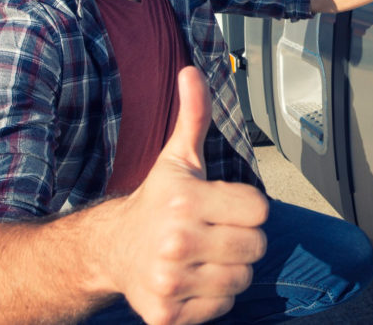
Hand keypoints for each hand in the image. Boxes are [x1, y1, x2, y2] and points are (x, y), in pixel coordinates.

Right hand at [106, 66, 267, 324]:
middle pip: (256, 246)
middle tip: (216, 232)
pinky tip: (193, 280)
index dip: (247, 207)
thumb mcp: (177, 157)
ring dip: (230, 269)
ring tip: (205, 256)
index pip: (260, 209)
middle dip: (242, 239)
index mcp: (186, 200)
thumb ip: (194, 115)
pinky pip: (222, 307)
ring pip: (242, 279)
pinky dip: (213, 298)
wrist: (112, 249)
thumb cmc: (156, 202)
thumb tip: (193, 71)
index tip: (224, 205)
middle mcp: (177, 241)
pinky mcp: (168, 314)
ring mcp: (171, 280)